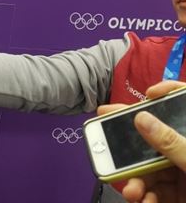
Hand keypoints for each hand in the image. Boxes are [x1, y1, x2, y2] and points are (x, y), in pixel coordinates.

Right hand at [100, 81, 185, 202]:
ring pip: (151, 169)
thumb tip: (142, 119)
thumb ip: (173, 144)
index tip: (149, 94)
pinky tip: (140, 199)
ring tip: (130, 190)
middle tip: (105, 138)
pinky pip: (155, 193)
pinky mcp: (179, 198)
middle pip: (159, 139)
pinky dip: (143, 196)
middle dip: (132, 144)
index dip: (170, 93)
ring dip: (134, 178)